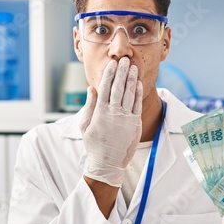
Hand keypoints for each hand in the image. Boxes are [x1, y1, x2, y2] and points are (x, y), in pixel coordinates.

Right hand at [78, 57, 142, 186]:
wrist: (107, 163)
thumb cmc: (94, 145)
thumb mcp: (85, 125)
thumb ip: (90, 106)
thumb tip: (92, 88)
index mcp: (100, 112)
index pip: (105, 87)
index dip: (109, 74)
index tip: (112, 64)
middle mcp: (113, 112)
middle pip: (118, 87)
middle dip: (122, 72)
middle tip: (124, 60)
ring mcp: (125, 118)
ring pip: (129, 94)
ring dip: (131, 79)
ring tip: (133, 68)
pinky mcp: (134, 124)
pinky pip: (137, 105)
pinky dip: (138, 93)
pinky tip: (138, 84)